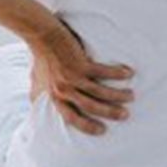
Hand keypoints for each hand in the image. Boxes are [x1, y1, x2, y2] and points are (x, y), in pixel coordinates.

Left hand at [27, 21, 134, 135]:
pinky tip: (128, 73)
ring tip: (131, 96)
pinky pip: (103, 72)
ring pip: (99, 91)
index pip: (71, 118)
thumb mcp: (37, 80)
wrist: (42, 35)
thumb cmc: (41, 56)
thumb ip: (40, 93)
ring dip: (117, 95)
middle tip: (125, 115)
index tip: (102, 130)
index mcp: (54, 97)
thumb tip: (36, 102)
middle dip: (110, 113)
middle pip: (90, 107)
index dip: (87, 126)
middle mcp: (64, 90)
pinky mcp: (80, 63)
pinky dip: (117, 73)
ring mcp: (72, 77)